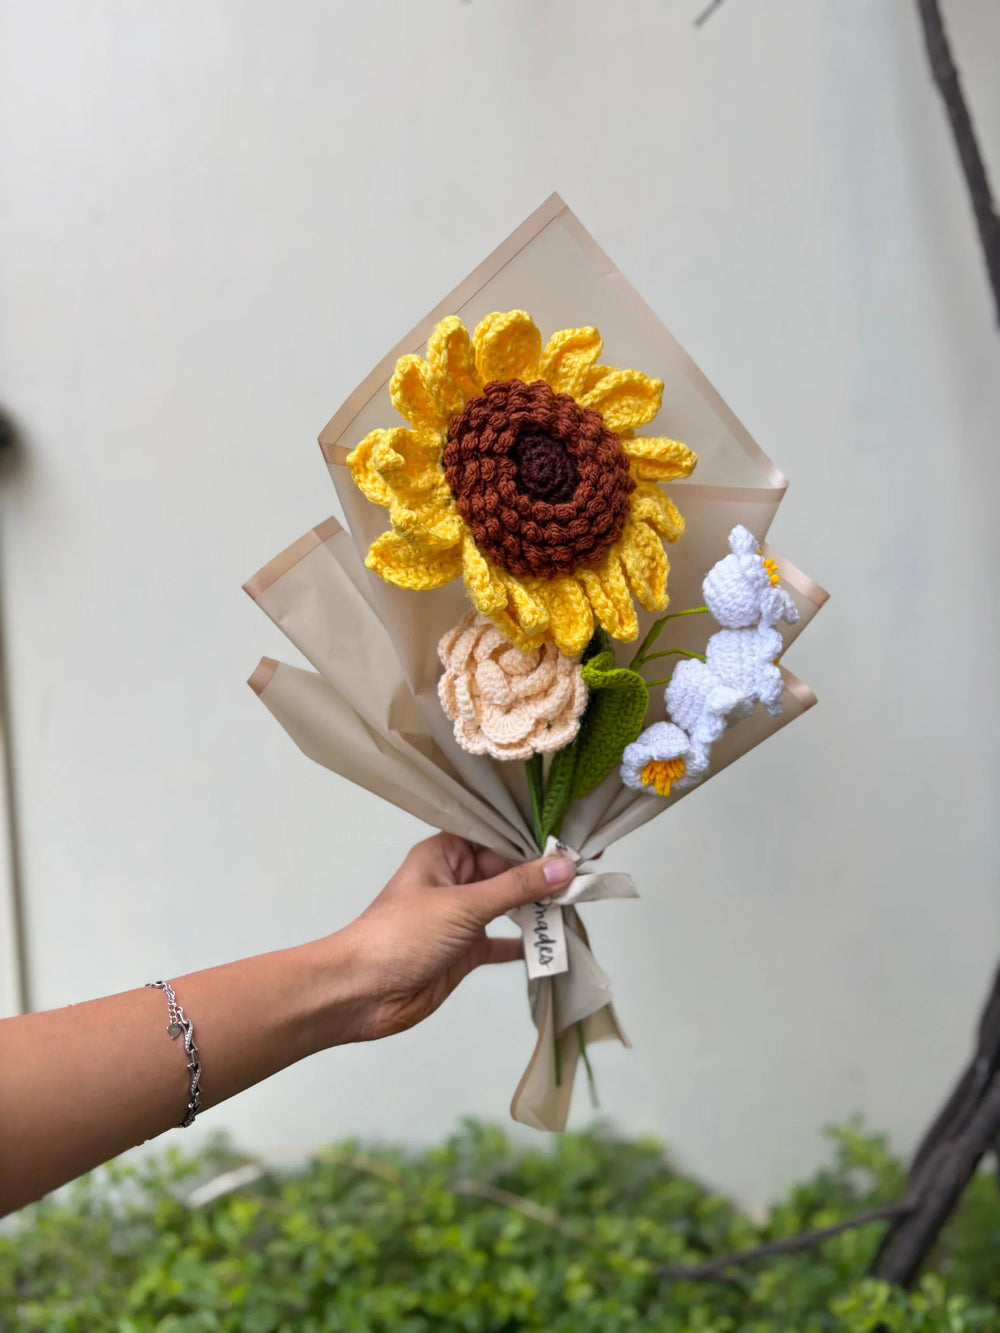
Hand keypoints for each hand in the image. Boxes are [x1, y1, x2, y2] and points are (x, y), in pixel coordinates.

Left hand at [338, 833, 574, 1041]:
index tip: (572, 837)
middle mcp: (455, 880)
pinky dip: (525, 942)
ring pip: (508, 905)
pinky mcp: (464, 951)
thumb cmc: (402, 935)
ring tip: (580, 902)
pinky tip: (554, 941)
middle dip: (542, 874)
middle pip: (507, 870)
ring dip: (538, 907)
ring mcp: (460, 917)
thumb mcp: (463, 906)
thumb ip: (516, 887)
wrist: (361, 993)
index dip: (532, 836)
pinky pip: (502, 941)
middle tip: (587, 871)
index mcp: (445, 854)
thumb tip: (563, 866)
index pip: (496, 835)